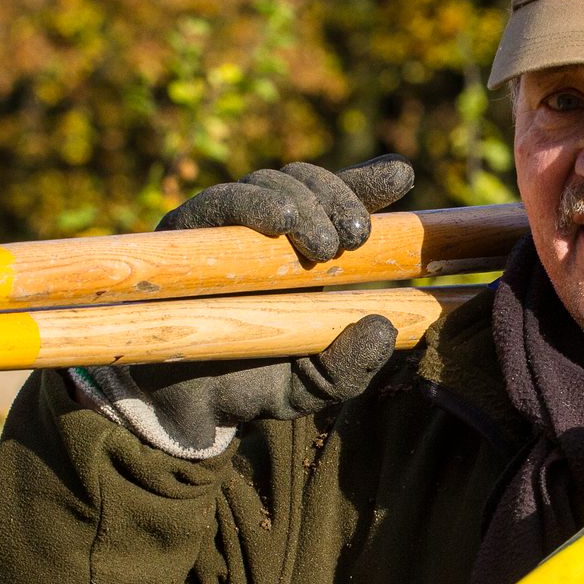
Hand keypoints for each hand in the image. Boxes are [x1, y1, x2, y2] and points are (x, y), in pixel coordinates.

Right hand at [72, 154, 415, 456]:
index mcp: (306, 255)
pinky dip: (252, 205)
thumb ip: (350, 365)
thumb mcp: (313, 384)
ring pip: (268, 183)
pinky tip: (279, 220)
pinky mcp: (183, 234)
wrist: (181, 407)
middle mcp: (267, 234)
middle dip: (337, 197)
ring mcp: (224, 229)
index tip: (401, 176)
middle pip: (306, 183)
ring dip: (302, 203)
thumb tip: (383, 328)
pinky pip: (218, 204)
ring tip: (321, 245)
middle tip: (356, 236)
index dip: (367, 184)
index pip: (337, 205)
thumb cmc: (252, 384)